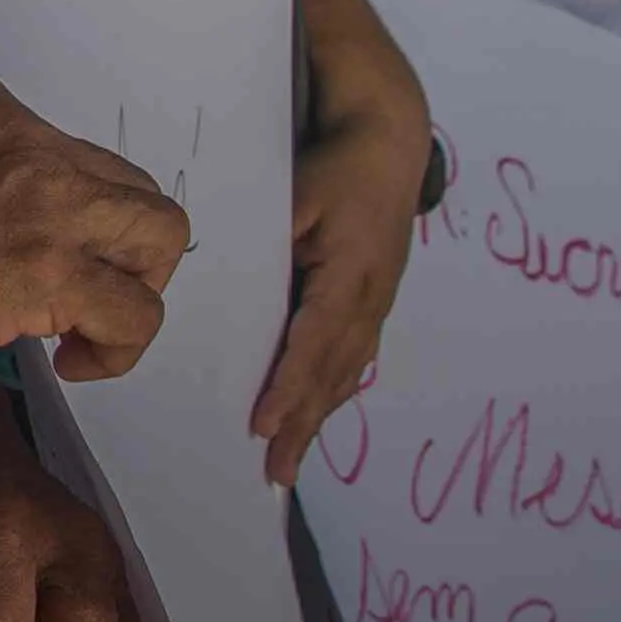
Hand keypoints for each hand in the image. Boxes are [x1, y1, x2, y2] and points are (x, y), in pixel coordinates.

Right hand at [0, 74, 182, 380]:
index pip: (70, 158)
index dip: (65, 218)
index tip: (26, 261)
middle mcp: (34, 144)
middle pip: (135, 191)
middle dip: (126, 251)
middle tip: (81, 297)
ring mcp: (49, 203)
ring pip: (160, 238)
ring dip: (137, 292)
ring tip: (88, 334)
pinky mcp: (51, 269)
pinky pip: (134, 314)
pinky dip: (118, 348)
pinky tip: (71, 364)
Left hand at [262, 97, 423, 483]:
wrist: (392, 147)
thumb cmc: (339, 169)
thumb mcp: (299, 193)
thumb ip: (271, 236)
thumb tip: (228, 274)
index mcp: (349, 275)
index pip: (313, 342)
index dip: (288, 386)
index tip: (264, 425)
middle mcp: (367, 299)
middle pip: (331, 373)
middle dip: (303, 425)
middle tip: (276, 474)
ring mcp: (376, 305)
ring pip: (345, 374)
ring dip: (318, 419)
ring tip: (290, 464)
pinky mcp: (375, 302)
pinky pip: (353, 359)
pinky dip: (333, 393)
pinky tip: (317, 417)